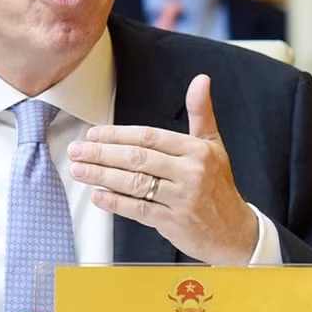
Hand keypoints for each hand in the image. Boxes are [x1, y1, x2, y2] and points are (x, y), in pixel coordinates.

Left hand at [66, 74, 258, 263]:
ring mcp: (182, 198)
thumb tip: (201, 80)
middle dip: (102, 154)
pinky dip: (115, 203)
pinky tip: (98, 196)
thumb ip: (201, 112)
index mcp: (196, 150)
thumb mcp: (213, 145)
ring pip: (134, 183)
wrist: (234, 231)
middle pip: (137, 159)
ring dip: (102, 176)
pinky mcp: (173, 222)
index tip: (94, 134)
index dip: (118, 134)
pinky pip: (138, 210)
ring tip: (79, 171)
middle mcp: (190, 172)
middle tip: (77, 151)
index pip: (149, 137)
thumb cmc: (218, 185)